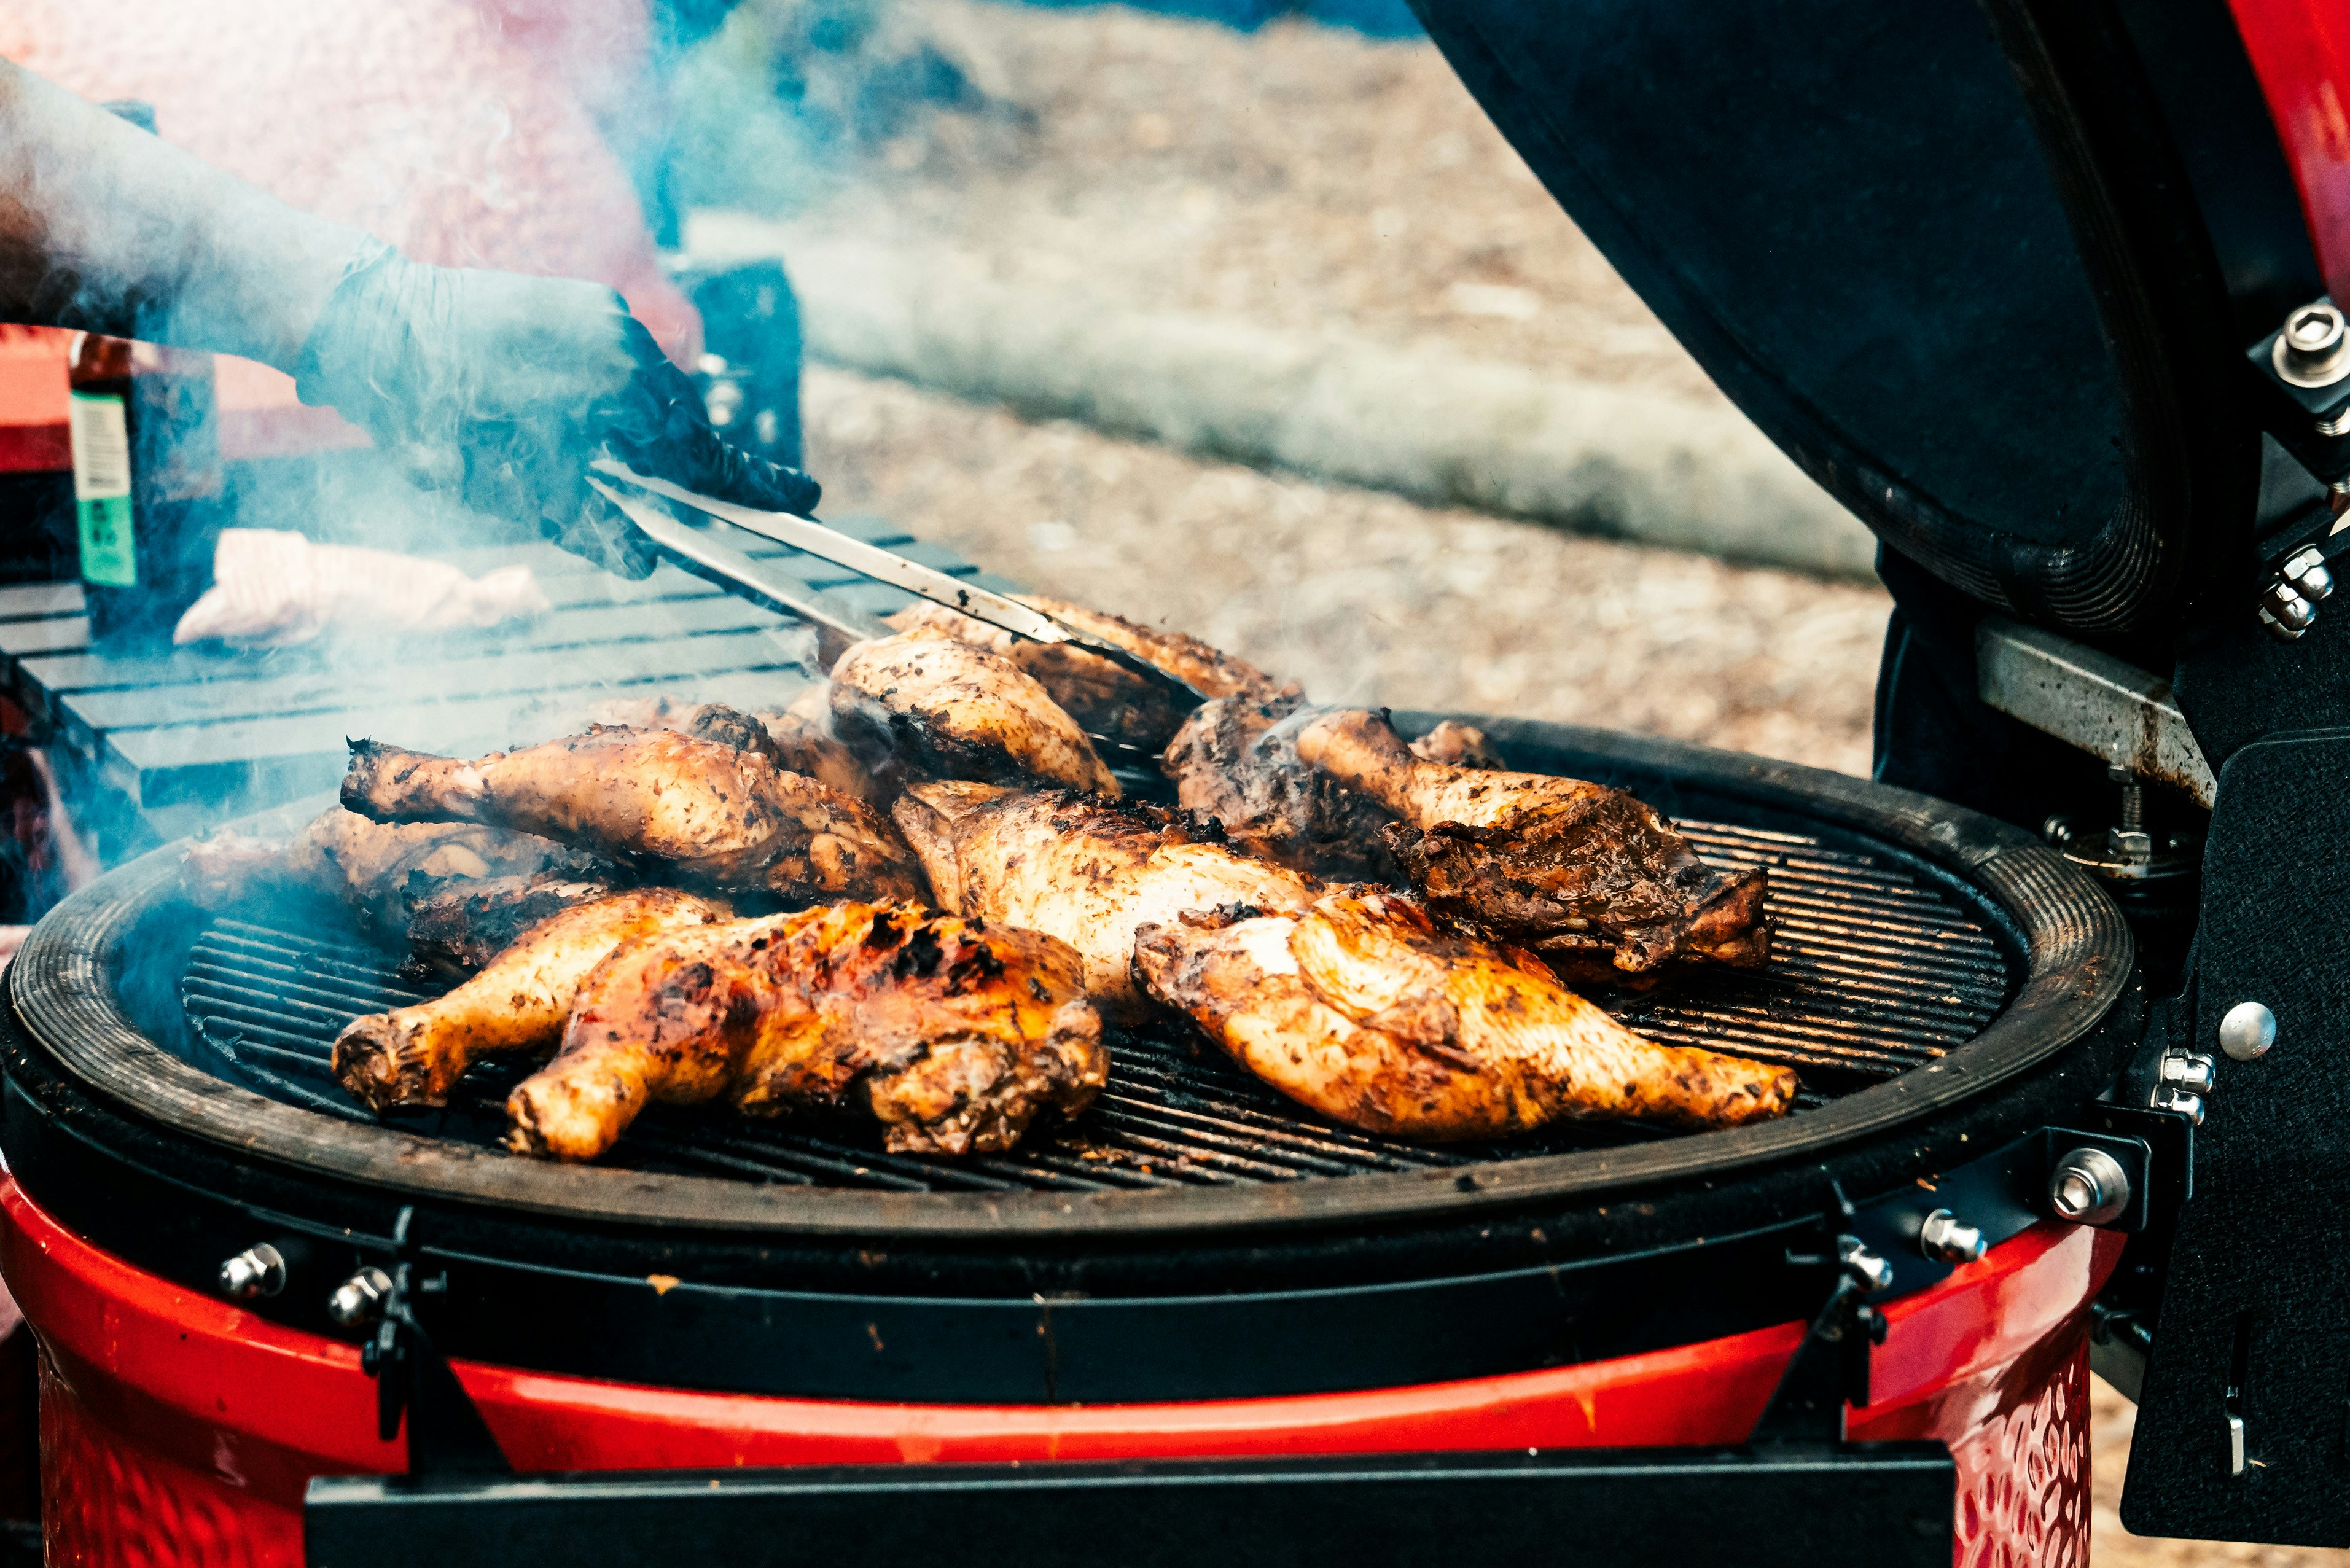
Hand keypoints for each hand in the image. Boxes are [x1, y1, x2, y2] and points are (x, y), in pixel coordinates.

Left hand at [293, 241, 819, 576]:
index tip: (806, 503)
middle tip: (733, 499)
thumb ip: (591, 527)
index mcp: (618, 391)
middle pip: (683, 422)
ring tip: (621, 465)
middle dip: (693, 466)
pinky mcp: (577, 302)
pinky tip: (587, 421)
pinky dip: (619, 397)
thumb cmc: (438, 416)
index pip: (703, 456)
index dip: (754, 488)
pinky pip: (623, 359)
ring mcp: (601, 314)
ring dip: (647, 432)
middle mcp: (623, 341)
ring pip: (653, 390)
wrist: (371, 323)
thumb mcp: (513, 492)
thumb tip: (648, 562)